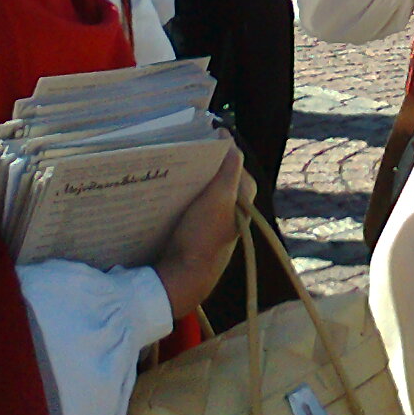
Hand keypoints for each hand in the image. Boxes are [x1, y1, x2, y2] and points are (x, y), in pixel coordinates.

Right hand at [155, 147, 243, 318]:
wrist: (185, 277)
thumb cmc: (204, 236)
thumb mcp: (219, 198)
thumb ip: (229, 169)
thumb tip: (229, 139)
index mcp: (245, 195)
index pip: (232, 159)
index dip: (217, 147)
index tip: (195, 137)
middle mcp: (235, 205)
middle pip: (218, 172)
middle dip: (202, 161)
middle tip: (179, 150)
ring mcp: (217, 217)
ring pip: (205, 187)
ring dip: (191, 177)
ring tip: (171, 166)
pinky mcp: (201, 227)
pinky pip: (194, 202)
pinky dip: (184, 193)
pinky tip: (168, 189)